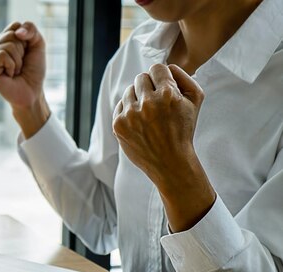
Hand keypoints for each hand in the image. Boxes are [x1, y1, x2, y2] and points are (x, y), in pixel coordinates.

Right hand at [0, 21, 49, 137]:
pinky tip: (9, 75)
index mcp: (2, 40)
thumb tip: (17, 32)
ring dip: (18, 60)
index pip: (14, 26)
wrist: (32, 92)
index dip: (26, 39)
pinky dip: (12, 65)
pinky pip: (2, 55)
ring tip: (15, 71)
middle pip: (11, 34)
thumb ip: (31, 29)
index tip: (26, 53)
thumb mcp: (37, 44)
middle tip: (20, 64)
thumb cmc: (33, 70)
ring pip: (7, 45)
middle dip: (22, 50)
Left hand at [112, 64, 215, 231]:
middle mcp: (147, 103)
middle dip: (148, 87)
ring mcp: (130, 115)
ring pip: (128, 91)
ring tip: (147, 114)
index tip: (163, 88)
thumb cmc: (183, 129)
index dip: (161, 77)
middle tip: (156, 103)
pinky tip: (138, 122)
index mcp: (167, 94)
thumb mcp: (195, 100)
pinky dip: (127, 111)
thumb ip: (183, 76)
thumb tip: (166, 66)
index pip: (156, 68)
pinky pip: (119, 105)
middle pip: (140, 78)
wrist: (170, 161)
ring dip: (137, 98)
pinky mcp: (118, 125)